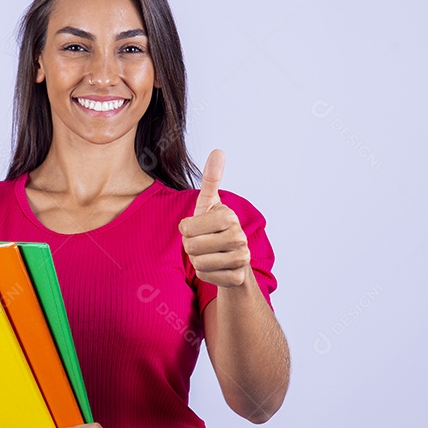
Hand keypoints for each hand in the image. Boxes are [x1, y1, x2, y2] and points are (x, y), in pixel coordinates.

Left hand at [178, 149, 250, 287]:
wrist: (232, 259)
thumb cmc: (214, 228)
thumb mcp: (208, 204)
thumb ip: (211, 179)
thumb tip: (218, 151)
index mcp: (228, 215)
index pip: (186, 228)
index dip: (186, 230)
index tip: (198, 227)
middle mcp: (238, 235)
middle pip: (191, 247)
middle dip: (191, 247)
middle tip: (203, 243)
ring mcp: (241, 257)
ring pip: (198, 264)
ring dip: (198, 261)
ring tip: (209, 254)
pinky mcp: (238, 277)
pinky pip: (207, 277)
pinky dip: (206, 275)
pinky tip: (217, 268)